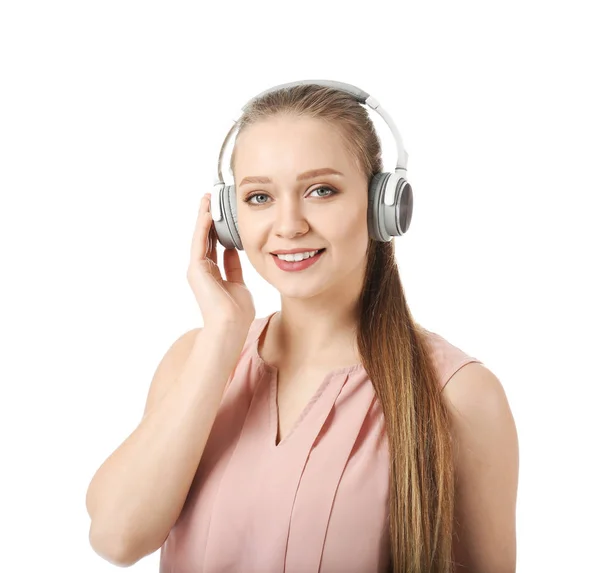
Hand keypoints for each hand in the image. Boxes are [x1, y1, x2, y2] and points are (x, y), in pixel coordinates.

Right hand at [186, 193, 254, 331]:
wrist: (231, 326)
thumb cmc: (237, 312)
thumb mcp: (238, 283)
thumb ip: (233, 267)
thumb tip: (233, 250)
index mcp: (213, 274)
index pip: (214, 246)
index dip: (218, 229)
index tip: (222, 214)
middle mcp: (202, 270)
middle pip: (205, 238)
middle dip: (209, 218)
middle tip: (211, 199)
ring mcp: (197, 269)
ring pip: (200, 237)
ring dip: (203, 217)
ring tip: (207, 199)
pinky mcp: (196, 269)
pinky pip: (200, 243)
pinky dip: (203, 227)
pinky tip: (208, 213)